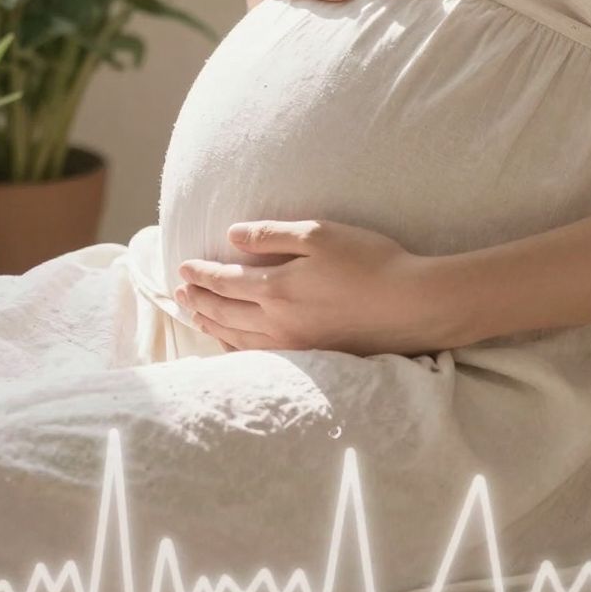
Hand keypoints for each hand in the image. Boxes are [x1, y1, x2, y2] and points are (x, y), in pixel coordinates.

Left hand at [174, 219, 448, 355]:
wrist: (411, 305)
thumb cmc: (370, 261)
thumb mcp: (320, 233)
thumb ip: (272, 235)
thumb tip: (232, 235)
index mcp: (276, 289)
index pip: (224, 282)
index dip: (201, 274)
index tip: (182, 268)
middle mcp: (277, 322)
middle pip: (225, 313)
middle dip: (198, 301)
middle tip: (179, 293)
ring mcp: (294, 345)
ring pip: (237, 339)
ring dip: (212, 325)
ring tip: (195, 317)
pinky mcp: (312, 358)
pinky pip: (259, 355)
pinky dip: (236, 348)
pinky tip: (234, 343)